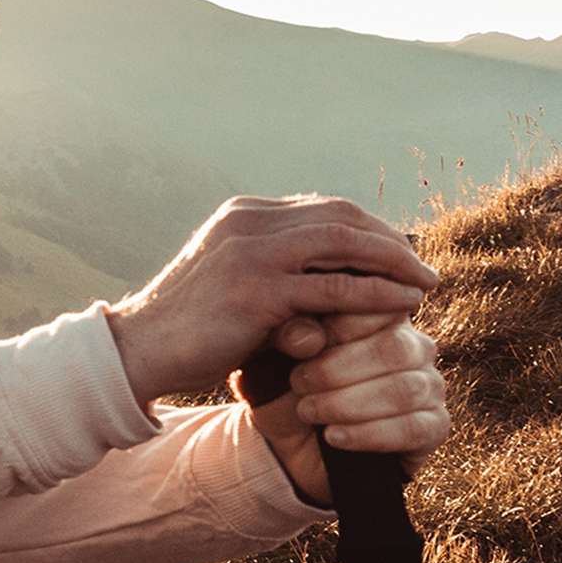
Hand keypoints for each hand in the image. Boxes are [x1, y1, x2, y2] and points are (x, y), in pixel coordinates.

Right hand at [107, 194, 438, 403]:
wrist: (137, 353)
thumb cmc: (185, 333)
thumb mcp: (232, 290)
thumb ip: (277, 283)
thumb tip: (323, 309)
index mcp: (243, 215)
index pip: (321, 209)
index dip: (366, 228)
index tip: (396, 253)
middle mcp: (249, 222)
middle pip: (341, 216)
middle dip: (388, 239)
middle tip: (420, 265)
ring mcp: (253, 254)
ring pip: (344, 243)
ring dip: (393, 262)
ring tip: (424, 284)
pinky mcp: (258, 292)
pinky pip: (335, 288)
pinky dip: (376, 295)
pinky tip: (401, 306)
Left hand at [236, 310, 450, 505]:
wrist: (290, 449)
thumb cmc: (287, 391)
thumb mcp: (274, 359)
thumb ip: (287, 336)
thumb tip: (310, 335)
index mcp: (383, 317)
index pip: (381, 305)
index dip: (340, 326)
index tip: (302, 347)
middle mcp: (415, 347)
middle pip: (395, 348)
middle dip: (338, 369)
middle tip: (298, 384)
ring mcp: (430, 386)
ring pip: (405, 389)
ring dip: (349, 403)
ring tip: (308, 412)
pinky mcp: (435, 427)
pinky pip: (415, 428)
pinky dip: (369, 434)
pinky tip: (333, 437)